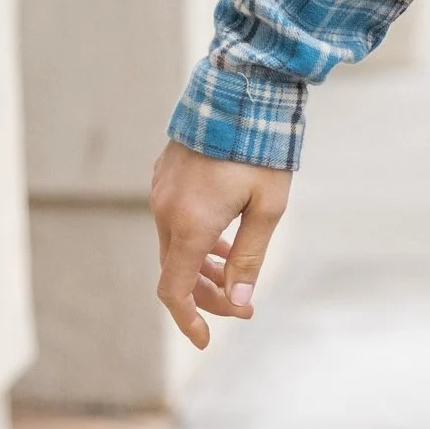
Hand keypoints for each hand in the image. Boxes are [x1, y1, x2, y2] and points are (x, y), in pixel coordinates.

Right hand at [151, 140, 291, 348]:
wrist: (241, 89)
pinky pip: (172, 218)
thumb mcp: (268, 207)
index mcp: (189, 224)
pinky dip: (193, 238)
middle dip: (205, 294)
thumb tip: (239, 301)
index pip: (174, 290)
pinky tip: (221, 235)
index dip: (188, 319)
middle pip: (175, 271)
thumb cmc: (262, 148)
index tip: (205, 339)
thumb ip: (250, 256)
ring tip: (232, 271)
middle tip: (241, 305)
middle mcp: (165, 210)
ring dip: (200, 265)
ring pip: (173, 244)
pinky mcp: (165, 173)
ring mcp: (161, 189)